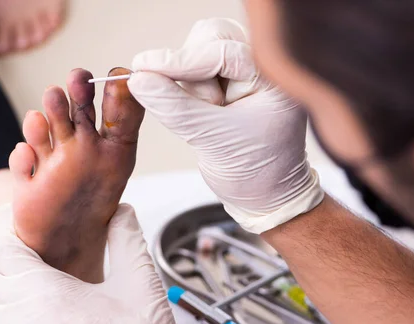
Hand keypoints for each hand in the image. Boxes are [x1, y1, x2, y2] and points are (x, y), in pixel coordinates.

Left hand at [0, 204, 211, 323]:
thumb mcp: (140, 281)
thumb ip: (126, 238)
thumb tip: (122, 211)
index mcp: (45, 296)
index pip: (1, 250)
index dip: (5, 225)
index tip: (18, 211)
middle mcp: (22, 321)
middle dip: (0, 246)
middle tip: (22, 232)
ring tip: (24, 262)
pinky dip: (0, 307)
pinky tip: (25, 302)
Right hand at [128, 18, 322, 233]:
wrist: (264, 194)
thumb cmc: (254, 171)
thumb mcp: (212, 140)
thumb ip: (175, 108)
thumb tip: (138, 80)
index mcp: (274, 79)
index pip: (222, 51)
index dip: (181, 60)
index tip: (145, 68)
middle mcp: (262, 66)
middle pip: (210, 39)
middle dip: (193, 74)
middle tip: (205, 111)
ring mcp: (244, 72)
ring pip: (199, 51)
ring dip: (190, 81)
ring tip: (208, 118)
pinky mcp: (227, 82)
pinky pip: (195, 70)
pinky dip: (187, 87)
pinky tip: (201, 112)